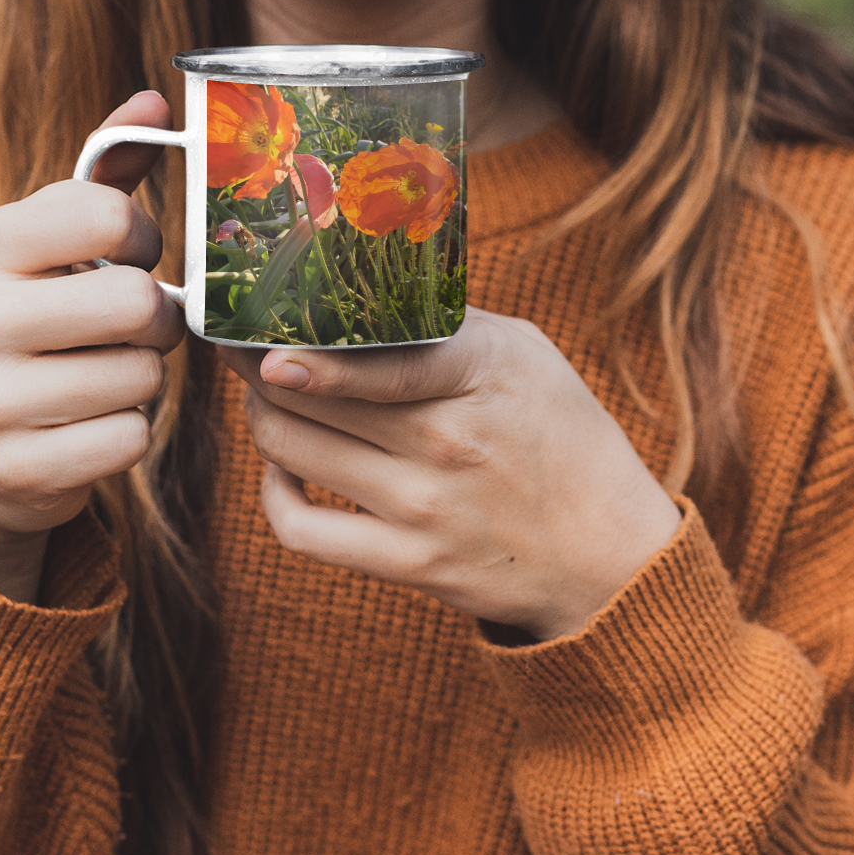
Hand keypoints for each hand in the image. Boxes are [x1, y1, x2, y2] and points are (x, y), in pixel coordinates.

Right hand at [0, 91, 184, 602]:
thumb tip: (156, 99)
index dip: (146, 236)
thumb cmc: (39, 322)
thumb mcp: (55, 244)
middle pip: (135, 303)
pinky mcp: (15, 470)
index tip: (131, 256)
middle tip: (134, 328)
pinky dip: (127, 434)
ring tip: (103, 376)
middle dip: (156, 320)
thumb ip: (108, 171)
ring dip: (142, 379)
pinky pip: (129, 439)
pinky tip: (89, 426)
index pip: (107, 213)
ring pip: (141, 376)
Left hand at [223, 308, 681, 641]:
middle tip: (241, 346)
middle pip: (312, 396)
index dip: (307, 352)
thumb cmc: (566, 440)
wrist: (612, 556)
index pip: (380, 358)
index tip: (259, 338)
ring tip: (265, 396)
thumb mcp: (527, 356)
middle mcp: (446, 441)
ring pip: (294, 450)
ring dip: (262, 417)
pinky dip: (274, 494)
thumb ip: (446, 325)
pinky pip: (303, 530)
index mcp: (481, 376)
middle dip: (258, 367)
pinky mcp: (407, 562)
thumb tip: (359, 292)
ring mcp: (423, 507)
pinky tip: (283, 467)